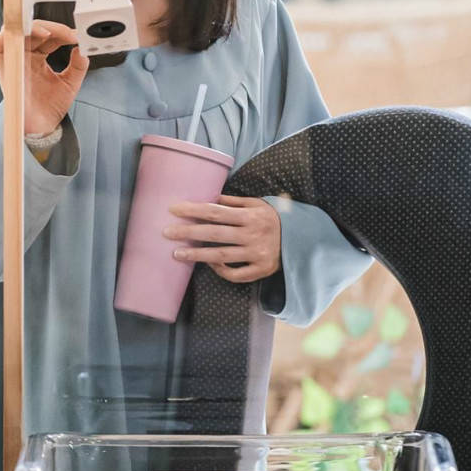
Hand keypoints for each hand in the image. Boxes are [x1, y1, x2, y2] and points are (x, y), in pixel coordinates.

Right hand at [0, 22, 89, 135]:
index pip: (48, 35)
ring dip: (33, 27)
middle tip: (69, 34)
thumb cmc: (50, 107)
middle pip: (33, 29)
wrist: (42, 126)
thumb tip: (82, 48)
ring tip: (51, 33)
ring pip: (16, 31)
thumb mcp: (70, 83)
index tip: (78, 37)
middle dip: (52, 28)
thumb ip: (78, 65)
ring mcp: (12, 60)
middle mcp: (23, 56)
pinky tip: (32, 35)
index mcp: (37, 57)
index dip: (63, 32)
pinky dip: (11, 35)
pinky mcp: (3, 67)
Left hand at [163, 195, 280, 282]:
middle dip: (188, 232)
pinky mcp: (261, 270)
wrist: (304, 240)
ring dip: (197, 254)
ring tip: (176, 253)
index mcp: (250, 215)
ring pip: (221, 255)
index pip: (215, 212)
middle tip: (166, 233)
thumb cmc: (275, 219)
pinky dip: (221, 270)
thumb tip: (211, 197)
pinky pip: (236, 273)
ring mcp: (257, 254)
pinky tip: (208, 264)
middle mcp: (253, 234)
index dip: (193, 210)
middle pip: (214, 233)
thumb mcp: (259, 204)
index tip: (173, 210)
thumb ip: (234, 202)